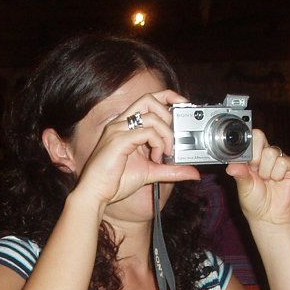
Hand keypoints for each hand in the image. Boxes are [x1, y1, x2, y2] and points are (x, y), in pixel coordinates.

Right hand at [76, 90, 200, 206]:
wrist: (95, 193)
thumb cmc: (115, 181)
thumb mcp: (151, 173)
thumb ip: (171, 170)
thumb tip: (193, 173)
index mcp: (127, 126)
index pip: (149, 99)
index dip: (169, 97)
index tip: (183, 106)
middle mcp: (121, 123)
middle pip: (149, 99)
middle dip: (168, 114)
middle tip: (173, 137)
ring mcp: (119, 130)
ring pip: (151, 116)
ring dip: (165, 134)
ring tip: (165, 153)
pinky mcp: (119, 140)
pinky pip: (146, 132)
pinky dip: (157, 144)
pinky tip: (156, 158)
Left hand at [226, 130, 289, 224]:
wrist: (269, 216)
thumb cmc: (254, 201)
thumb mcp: (243, 187)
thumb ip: (239, 174)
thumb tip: (231, 166)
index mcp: (252, 156)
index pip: (252, 137)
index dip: (248, 147)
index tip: (247, 163)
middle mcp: (266, 155)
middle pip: (261, 138)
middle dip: (255, 159)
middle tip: (256, 173)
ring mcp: (279, 159)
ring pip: (271, 152)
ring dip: (266, 171)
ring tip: (267, 181)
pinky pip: (283, 162)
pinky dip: (278, 175)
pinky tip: (277, 181)